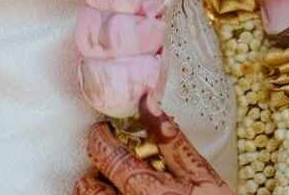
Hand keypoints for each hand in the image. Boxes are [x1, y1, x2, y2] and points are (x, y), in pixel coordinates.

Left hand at [74, 97, 232, 194]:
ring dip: (100, 188)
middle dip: (95, 168)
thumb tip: (149, 102)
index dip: (99, 138)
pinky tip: (131, 192)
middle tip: (111, 157)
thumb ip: (171, 138)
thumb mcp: (200, 171)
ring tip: (119, 179)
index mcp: (147, 189)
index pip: (108, 158)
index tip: (102, 128)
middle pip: (88, 187)